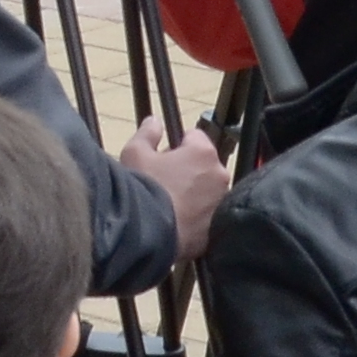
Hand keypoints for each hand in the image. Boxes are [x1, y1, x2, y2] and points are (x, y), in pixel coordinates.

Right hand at [124, 115, 231, 265]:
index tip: (162, 156)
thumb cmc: (144, 187)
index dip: (176, 144)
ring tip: (171, 204)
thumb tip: (154, 121)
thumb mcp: (135, 154)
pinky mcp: (217, 227)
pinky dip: (197, 216)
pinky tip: (178, 221)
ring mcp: (221, 202)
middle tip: (164, 181)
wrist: (150, 234)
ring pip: (207, 190)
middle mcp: (219, 174)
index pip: (194, 136)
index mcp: (203, 152)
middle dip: (188, 169)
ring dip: (194, 193)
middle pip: (203, 164)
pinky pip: (207, 214)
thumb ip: (146, 133)